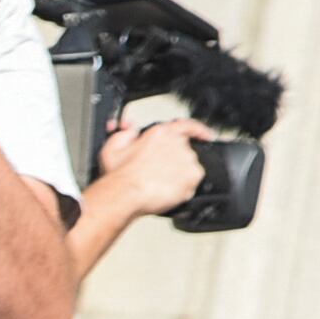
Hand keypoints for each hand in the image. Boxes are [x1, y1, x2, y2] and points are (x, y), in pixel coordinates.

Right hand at [94, 115, 208, 220]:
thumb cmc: (119, 175)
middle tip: (160, 176)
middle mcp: (177, 143)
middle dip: (174, 164)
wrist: (127, 192)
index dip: (199, 130)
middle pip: (183, 152)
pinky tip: (169, 191)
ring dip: (178, 176)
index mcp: (160, 133)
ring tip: (160, 186)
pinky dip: (184, 188)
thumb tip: (132, 131)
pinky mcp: (193, 174)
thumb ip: (125, 134)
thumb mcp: (113, 148)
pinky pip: (193, 182)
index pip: (186, 126)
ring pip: (188, 168)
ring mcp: (187, 158)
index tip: (207, 135)